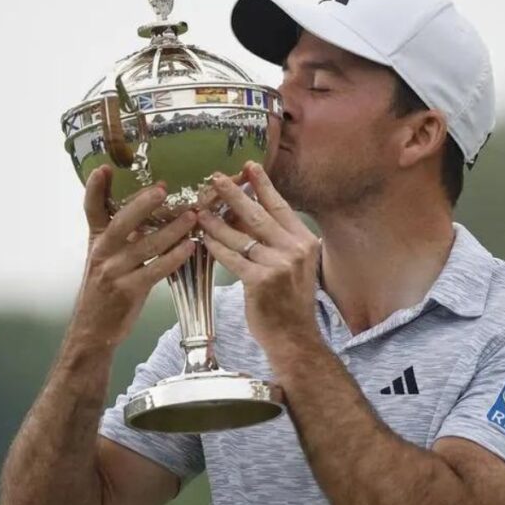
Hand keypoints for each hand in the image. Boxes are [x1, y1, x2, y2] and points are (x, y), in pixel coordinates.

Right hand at [71, 166, 197, 347]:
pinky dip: (173, 258)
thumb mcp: (105, 259)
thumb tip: (144, 213)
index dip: (94, 189)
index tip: (104, 168)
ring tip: (192, 216)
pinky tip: (189, 248)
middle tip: (162, 188)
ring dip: (171, 230)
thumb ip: (120, 237)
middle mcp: (102, 253)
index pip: (91, 210)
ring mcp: (114, 272)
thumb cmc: (105, 292)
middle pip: (121, 222)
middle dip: (141, 204)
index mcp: (96, 242)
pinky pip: (155, 270)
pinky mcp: (128, 291)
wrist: (93, 331)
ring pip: (145, 246)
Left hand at [197, 161, 321, 354]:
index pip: (281, 207)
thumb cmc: (291, 302)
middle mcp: (294, 250)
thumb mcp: (295, 266)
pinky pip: (232, 258)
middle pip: (258, 215)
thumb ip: (279, 241)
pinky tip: (203, 239)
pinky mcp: (260, 281)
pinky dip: (216, 247)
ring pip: (240, 236)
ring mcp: (278, 265)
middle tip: (215, 177)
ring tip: (199, 209)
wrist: (294, 337)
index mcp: (305, 242)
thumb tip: (250, 214)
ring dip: (216, 221)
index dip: (263, 185)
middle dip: (234, 194)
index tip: (250, 167)